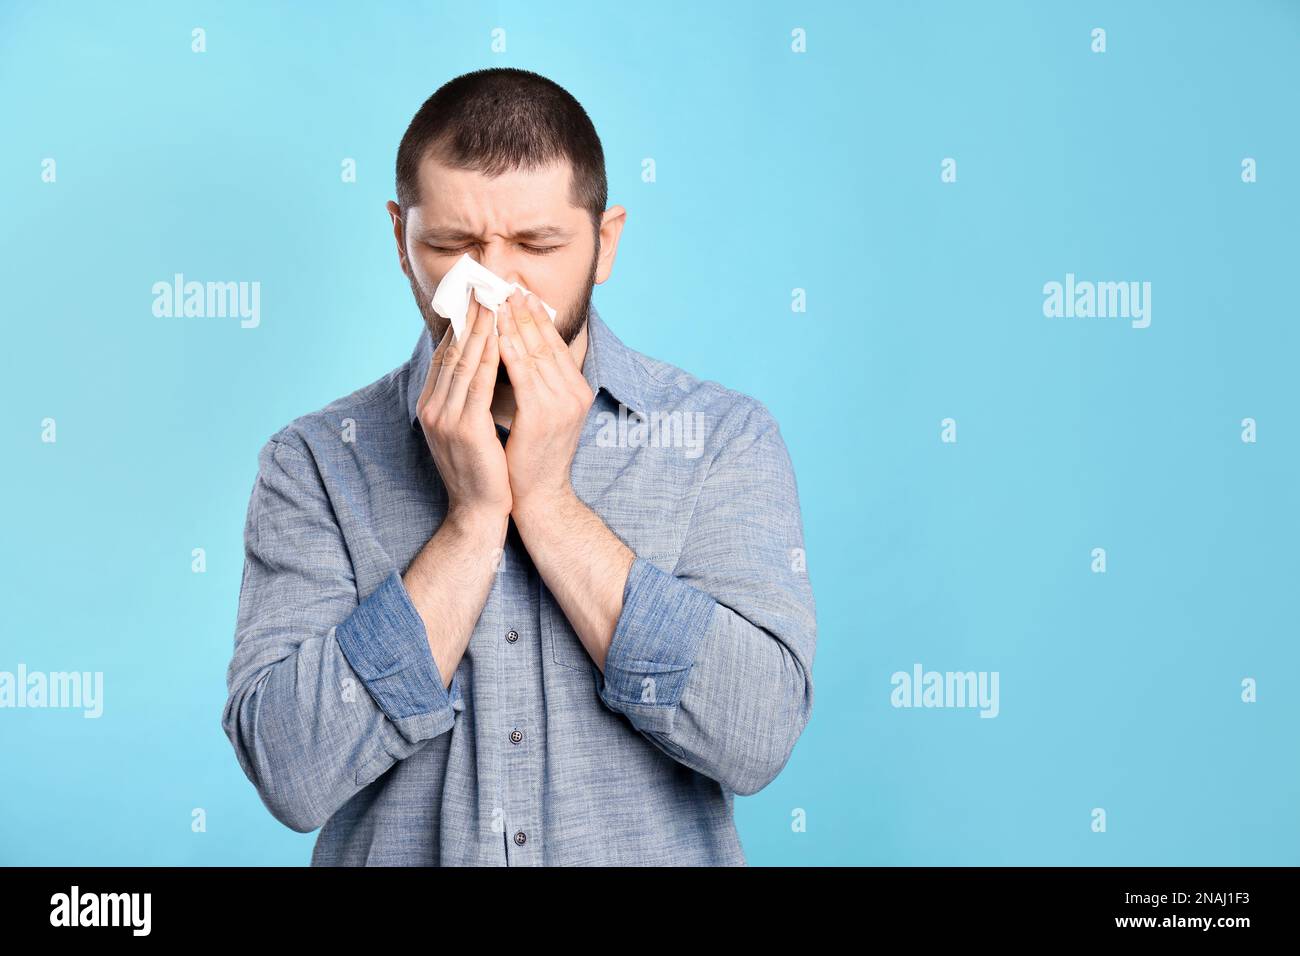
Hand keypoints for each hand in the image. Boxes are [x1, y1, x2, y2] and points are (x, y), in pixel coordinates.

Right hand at [415, 296, 510, 522]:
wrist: (479, 512)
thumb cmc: (483, 470)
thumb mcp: (470, 428)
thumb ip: (468, 398)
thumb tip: (482, 364)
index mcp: (431, 406)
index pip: (446, 354)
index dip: (462, 323)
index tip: (476, 296)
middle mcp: (432, 408)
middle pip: (451, 351)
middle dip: (469, 316)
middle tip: (483, 284)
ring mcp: (443, 417)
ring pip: (463, 361)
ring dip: (480, 327)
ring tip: (493, 299)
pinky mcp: (462, 428)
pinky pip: (476, 383)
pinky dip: (488, 355)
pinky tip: (500, 336)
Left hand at [496, 288, 594, 517]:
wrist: (539, 498)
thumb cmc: (533, 457)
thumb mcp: (543, 414)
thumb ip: (539, 384)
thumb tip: (519, 351)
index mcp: (577, 391)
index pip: (555, 345)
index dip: (537, 317)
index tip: (520, 293)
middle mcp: (574, 393)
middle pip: (547, 342)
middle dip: (525, 312)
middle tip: (507, 285)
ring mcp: (561, 404)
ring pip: (534, 352)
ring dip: (513, 323)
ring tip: (497, 300)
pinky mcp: (542, 415)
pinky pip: (522, 374)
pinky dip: (508, 350)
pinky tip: (494, 333)